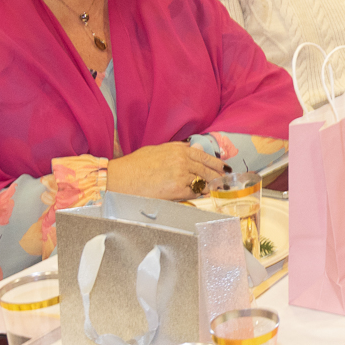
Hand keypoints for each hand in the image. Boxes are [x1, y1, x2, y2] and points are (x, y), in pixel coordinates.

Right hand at [106, 142, 225, 201]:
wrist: (121, 178)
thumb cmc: (135, 165)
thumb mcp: (157, 150)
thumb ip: (177, 149)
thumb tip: (193, 149)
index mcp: (178, 150)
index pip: (204, 156)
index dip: (216, 163)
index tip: (223, 167)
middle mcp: (182, 161)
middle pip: (207, 169)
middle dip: (217, 176)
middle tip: (223, 181)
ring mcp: (181, 175)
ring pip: (202, 181)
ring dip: (208, 186)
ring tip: (214, 189)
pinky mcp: (177, 189)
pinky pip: (193, 192)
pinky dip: (197, 194)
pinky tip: (199, 195)